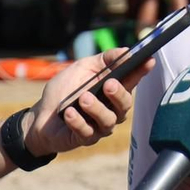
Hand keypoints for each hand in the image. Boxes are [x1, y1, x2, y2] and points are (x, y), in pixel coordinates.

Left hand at [22, 48, 153, 157]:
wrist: (41, 115)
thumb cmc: (64, 90)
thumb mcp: (82, 68)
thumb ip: (104, 60)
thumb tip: (125, 51)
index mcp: (113, 90)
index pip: (132, 80)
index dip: (141, 71)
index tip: (148, 60)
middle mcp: (111, 109)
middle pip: (125, 105)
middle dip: (119, 94)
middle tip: (109, 84)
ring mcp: (99, 126)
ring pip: (108, 120)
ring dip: (96, 108)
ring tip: (83, 98)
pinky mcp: (84, 138)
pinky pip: (87, 132)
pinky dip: (78, 121)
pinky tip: (69, 113)